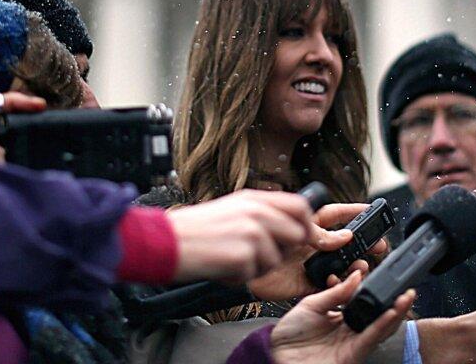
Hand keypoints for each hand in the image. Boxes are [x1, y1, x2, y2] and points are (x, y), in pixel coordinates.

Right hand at [168, 190, 314, 282]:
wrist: (167, 242)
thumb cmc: (195, 228)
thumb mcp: (232, 208)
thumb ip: (261, 212)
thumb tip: (290, 224)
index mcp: (253, 199)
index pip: (300, 206)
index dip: (307, 223)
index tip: (304, 235)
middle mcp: (256, 213)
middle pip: (297, 235)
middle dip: (283, 250)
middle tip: (257, 254)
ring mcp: (251, 234)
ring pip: (276, 260)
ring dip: (256, 267)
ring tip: (231, 258)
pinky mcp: (243, 256)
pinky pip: (254, 275)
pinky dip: (238, 277)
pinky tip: (221, 266)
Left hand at [249, 202, 388, 301]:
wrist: (241, 269)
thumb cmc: (258, 241)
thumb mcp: (291, 229)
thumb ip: (318, 233)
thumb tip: (345, 235)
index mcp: (305, 224)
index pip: (335, 214)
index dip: (353, 211)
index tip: (371, 209)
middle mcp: (312, 244)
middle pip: (345, 242)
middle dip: (364, 242)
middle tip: (380, 244)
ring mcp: (311, 264)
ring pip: (341, 264)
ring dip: (356, 264)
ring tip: (364, 264)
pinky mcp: (307, 285)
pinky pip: (330, 286)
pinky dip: (341, 285)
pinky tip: (344, 281)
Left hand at [269, 270, 412, 363]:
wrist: (276, 354)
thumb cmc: (290, 333)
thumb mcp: (312, 304)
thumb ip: (335, 292)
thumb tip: (356, 275)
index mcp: (340, 316)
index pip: (363, 300)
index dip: (374, 287)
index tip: (381, 271)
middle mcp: (349, 330)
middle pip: (378, 314)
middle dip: (394, 302)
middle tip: (405, 286)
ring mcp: (353, 342)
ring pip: (381, 327)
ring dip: (395, 313)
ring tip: (406, 297)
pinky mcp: (353, 354)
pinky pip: (371, 337)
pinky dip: (382, 325)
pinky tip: (390, 313)